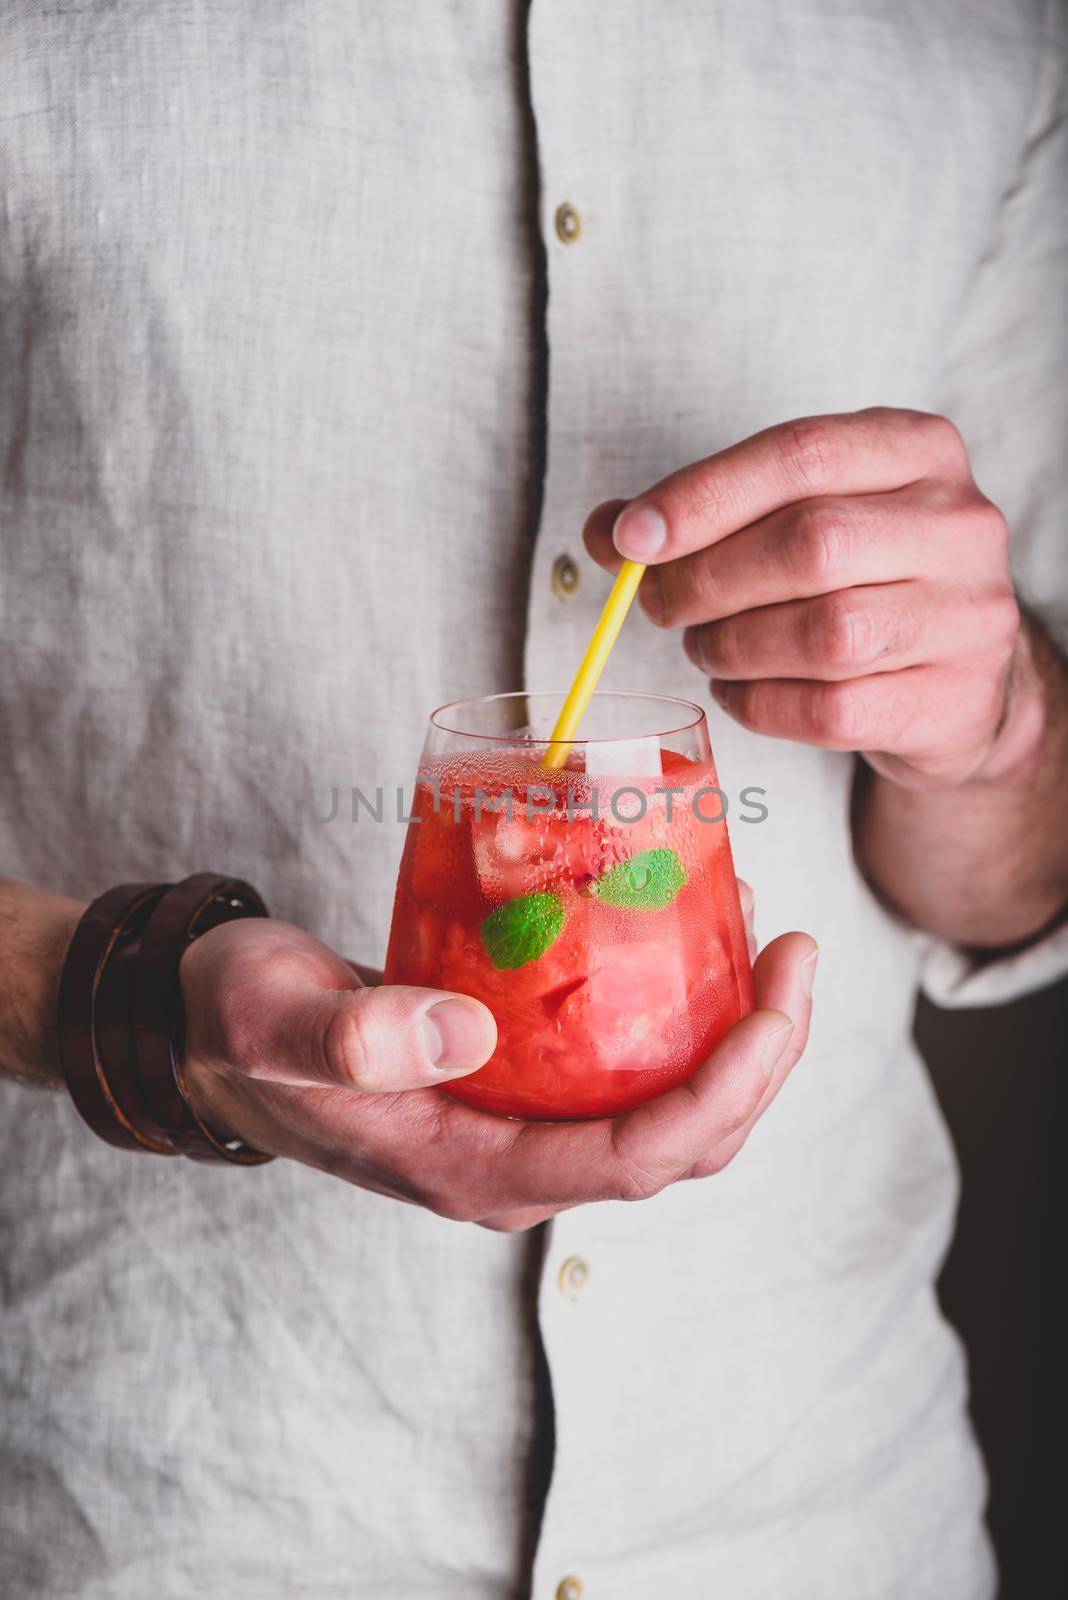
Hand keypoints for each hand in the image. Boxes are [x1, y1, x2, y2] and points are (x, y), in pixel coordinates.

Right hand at [181, 912, 815, 1230]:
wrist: (209, 1026)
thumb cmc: (241, 1023)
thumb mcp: (278, 1020)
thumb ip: (356, 1036)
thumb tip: (464, 1034)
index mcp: (476, 1172)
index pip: (639, 1158)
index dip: (727, 1091)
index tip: (777, 1004)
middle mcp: (517, 1162)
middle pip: (682, 1143)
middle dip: (761, 1061)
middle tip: (796, 956)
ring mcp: (523, 1125)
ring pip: (667, 1107)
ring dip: (736, 1038)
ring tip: (767, 942)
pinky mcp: (521, 1079)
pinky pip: (628, 1063)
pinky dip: (680, 1013)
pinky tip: (689, 935)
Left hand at [584, 408, 1027, 789]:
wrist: (959, 683)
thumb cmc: (862, 581)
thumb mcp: (799, 518)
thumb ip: (708, 513)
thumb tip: (610, 531)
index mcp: (920, 450)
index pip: (801, 454)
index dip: (704, 495)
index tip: (633, 536)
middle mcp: (960, 526)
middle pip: (811, 544)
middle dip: (708, 580)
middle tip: (663, 606)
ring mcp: (967, 618)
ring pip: (824, 635)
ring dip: (732, 647)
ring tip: (706, 648)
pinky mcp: (952, 703)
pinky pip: (831, 710)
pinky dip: (760, 704)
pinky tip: (739, 691)